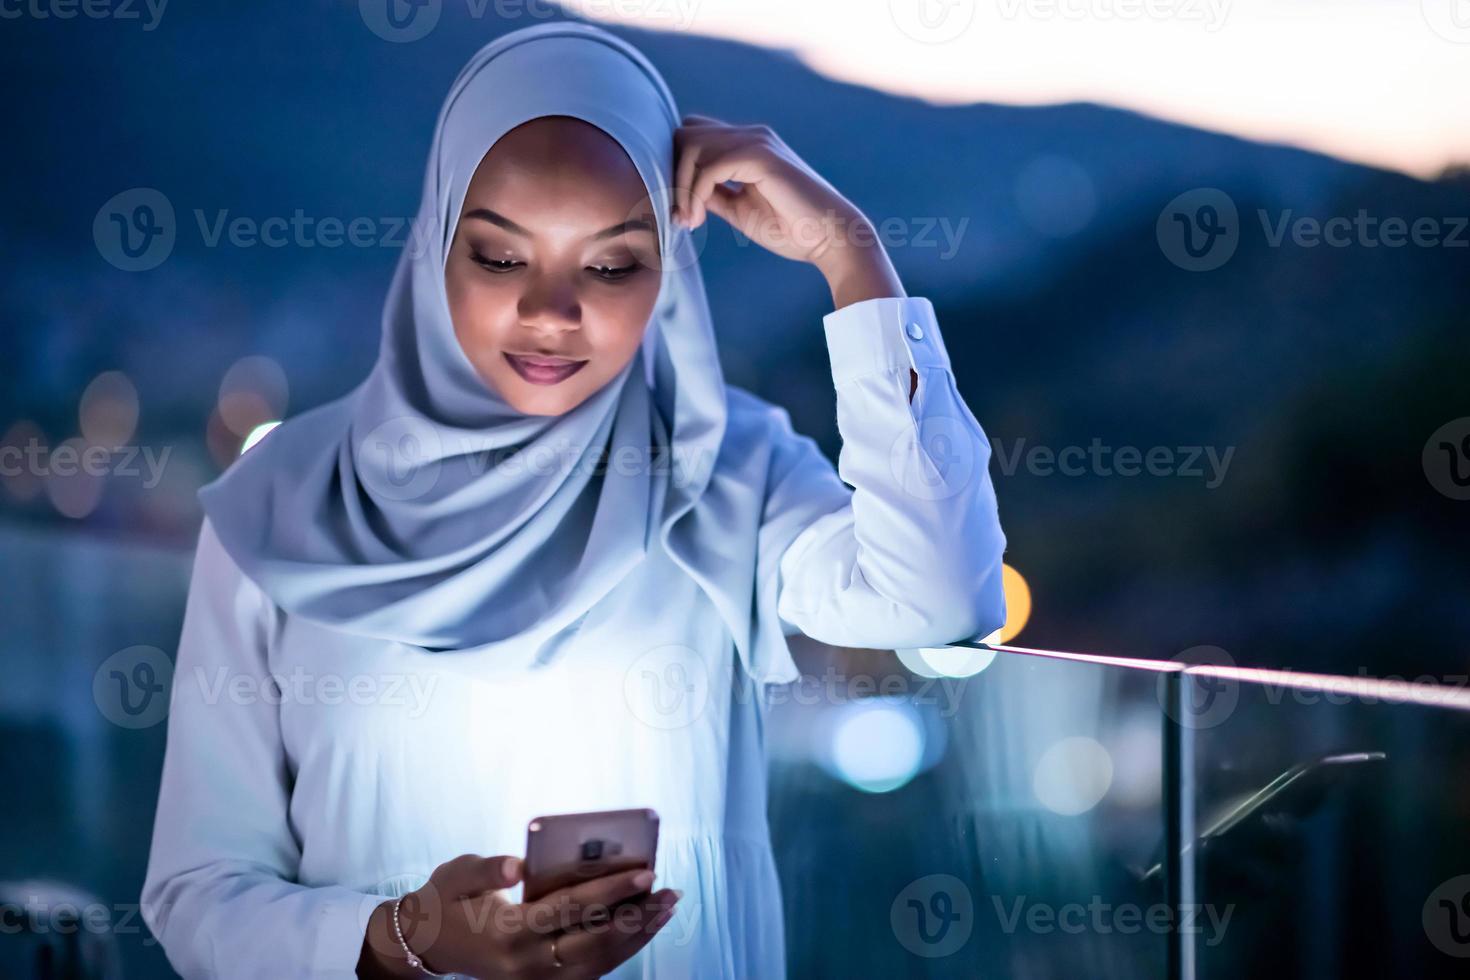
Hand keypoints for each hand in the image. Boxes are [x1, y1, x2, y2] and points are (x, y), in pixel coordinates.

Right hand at [358, 854, 680, 979]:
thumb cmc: (446, 901)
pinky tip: (642, 926)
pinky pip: (593, 969)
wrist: (428, 944)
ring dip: (638, 934)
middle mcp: (527, 964)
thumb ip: (487, 869)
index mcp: (508, 932)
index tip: (645, 872)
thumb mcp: (456, 875)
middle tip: (670, 891)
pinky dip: (622, 948)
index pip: (571, 908)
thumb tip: (517, 864)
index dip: (611, 889)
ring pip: (600, 960)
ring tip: (667, 907)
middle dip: (637, 915)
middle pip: (595, 940)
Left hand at [672, 114, 902, 306]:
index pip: (694, 136)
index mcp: (747, 145)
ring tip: (689, 221)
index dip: (678, 168)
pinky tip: (699, 218)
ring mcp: (757, 141)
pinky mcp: (761, 156)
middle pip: (685, 133)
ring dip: (682, 185)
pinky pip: (710, 166)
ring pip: (692, 144)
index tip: (682, 212)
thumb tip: (682, 192)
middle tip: (681, 216)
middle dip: (673, 173)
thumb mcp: (739, 209)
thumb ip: (712, 194)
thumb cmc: (792, 229)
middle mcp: (751, 135)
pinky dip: (696, 193)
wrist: (831, 238)